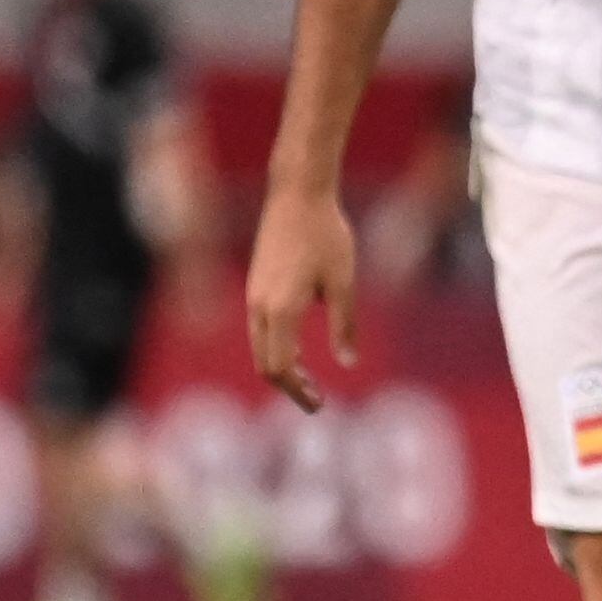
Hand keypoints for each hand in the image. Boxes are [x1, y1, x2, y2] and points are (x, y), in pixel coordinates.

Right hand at [244, 183, 359, 412]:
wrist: (296, 195)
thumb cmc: (326, 235)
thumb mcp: (343, 282)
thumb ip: (344, 324)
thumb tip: (349, 362)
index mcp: (282, 309)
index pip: (280, 367)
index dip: (298, 391)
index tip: (319, 405)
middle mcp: (259, 307)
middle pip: (265, 364)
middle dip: (289, 386)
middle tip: (317, 400)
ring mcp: (253, 296)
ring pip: (259, 348)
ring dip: (282, 368)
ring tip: (309, 381)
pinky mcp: (254, 286)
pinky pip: (259, 330)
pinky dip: (275, 349)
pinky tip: (298, 350)